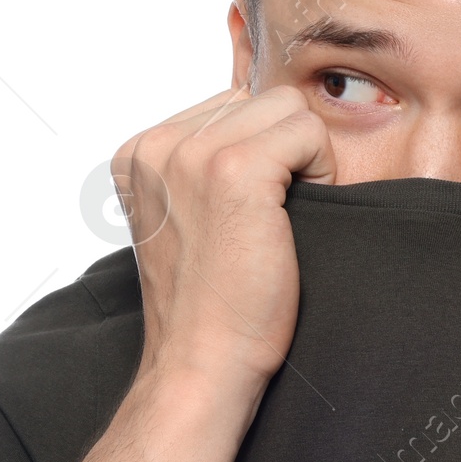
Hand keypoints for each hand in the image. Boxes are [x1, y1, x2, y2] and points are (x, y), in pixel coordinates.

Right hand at [111, 84, 335, 392]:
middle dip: (281, 150)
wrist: (204, 363)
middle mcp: (158, 145)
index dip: (260, 152)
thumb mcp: (193, 218)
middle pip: (258, 99)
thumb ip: (211, 163)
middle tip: (269, 219)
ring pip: (286, 106)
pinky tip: (293, 220)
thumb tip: (270, 116)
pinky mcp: (234, 170)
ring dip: (301, 158)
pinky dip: (320, 170)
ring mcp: (191, 154)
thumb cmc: (212, 305)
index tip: (247, 213)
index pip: (229, 105)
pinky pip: (307, 130)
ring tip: (279, 218)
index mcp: (140, 153)